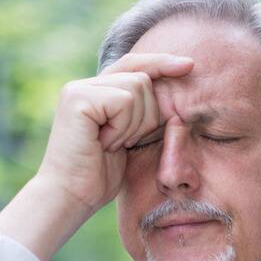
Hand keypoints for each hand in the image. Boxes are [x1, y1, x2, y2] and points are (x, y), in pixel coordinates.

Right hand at [0, 53, 193, 260]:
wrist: (71, 196)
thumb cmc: (99, 176)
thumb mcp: (127, 138)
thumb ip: (140, 112)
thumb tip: (172, 89)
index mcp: (95, 91)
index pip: (134, 65)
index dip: (161, 63)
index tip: (189, 66)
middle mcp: (84, 85)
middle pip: (142, 79)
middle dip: (146, 116)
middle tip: (123, 143)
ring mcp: (78, 89)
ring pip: (136, 89)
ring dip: (133, 125)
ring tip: (111, 144)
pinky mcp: (78, 98)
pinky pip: (124, 101)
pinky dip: (122, 127)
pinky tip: (104, 144)